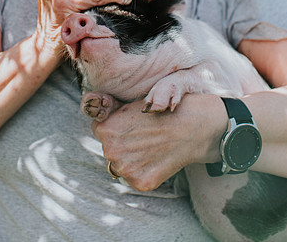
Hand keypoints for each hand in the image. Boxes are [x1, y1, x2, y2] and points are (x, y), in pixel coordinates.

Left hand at [92, 94, 226, 191]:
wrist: (194, 127)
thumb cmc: (164, 110)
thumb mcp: (133, 104)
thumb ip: (110, 110)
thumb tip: (91, 106)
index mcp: (105, 129)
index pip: (100, 132)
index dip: (117, 128)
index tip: (133, 126)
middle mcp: (110, 151)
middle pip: (110, 150)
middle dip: (123, 145)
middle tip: (145, 137)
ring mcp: (126, 169)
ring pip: (121, 167)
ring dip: (132, 160)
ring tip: (152, 147)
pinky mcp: (141, 182)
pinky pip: (135, 179)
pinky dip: (145, 172)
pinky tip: (158, 159)